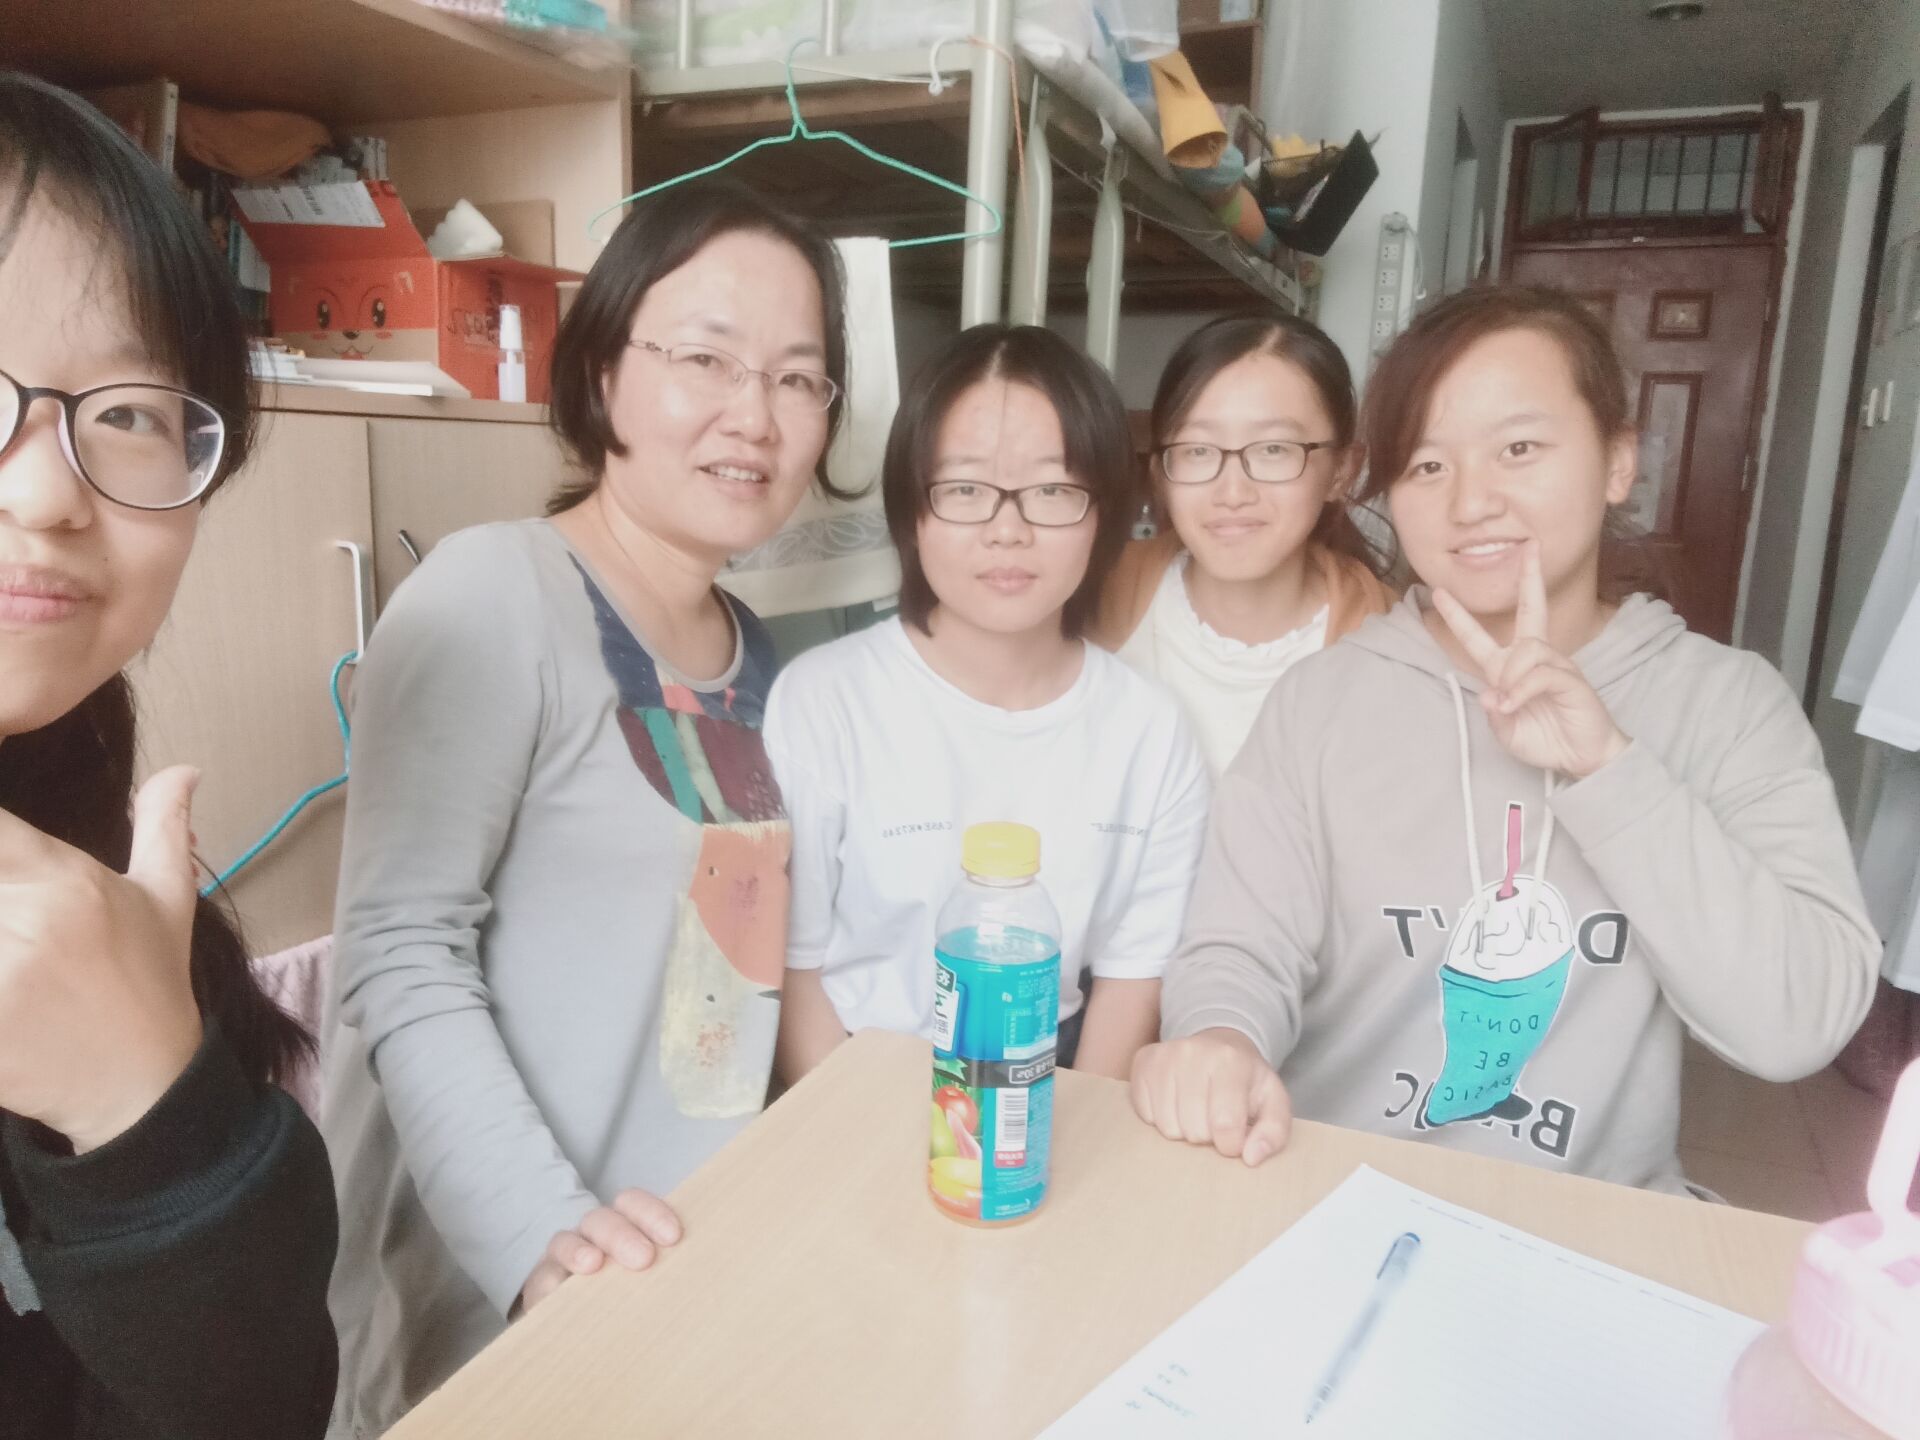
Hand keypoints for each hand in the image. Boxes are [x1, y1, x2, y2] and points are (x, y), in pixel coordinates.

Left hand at [0, 766, 203, 1151]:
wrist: (141, 1088)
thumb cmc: (150, 987)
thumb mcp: (168, 903)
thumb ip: (162, 827)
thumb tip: (183, 770)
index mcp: (68, 879)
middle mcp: (30, 917)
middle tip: (10, 922)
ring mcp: (4, 970)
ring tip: (11, 956)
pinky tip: (5, 1001)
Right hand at [517, 1189, 682, 1314]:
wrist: (578, 1324)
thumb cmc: (629, 1294)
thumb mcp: (651, 1279)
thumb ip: (669, 1273)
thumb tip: (705, 1285)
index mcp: (623, 1226)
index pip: (633, 1204)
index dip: (652, 1213)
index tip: (672, 1237)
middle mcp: (591, 1236)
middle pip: (602, 1220)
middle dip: (622, 1234)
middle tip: (644, 1259)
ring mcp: (561, 1258)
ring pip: (564, 1241)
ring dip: (578, 1249)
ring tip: (592, 1264)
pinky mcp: (539, 1285)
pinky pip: (540, 1278)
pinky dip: (549, 1283)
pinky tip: (557, 1293)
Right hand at [1129, 1028, 1291, 1165]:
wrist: (1219, 1044)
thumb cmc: (1246, 1081)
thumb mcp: (1273, 1102)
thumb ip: (1273, 1133)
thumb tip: (1251, 1158)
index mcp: (1231, 1061)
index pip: (1225, 1124)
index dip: (1231, 1144)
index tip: (1235, 1138)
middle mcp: (1194, 1052)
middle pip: (1194, 1129)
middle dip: (1207, 1136)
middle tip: (1214, 1120)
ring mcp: (1164, 1055)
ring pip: (1168, 1126)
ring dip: (1184, 1130)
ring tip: (1196, 1112)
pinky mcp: (1143, 1061)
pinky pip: (1145, 1114)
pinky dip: (1161, 1118)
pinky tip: (1176, 1103)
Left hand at [1432, 541, 1629, 779]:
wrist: (1581, 757)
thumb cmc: (1545, 740)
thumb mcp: (1507, 733)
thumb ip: (1494, 715)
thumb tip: (1489, 694)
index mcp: (1509, 668)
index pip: (1479, 636)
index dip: (1458, 615)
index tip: (1438, 592)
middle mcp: (1533, 658)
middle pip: (1531, 608)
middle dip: (1529, 577)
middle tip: (1530, 548)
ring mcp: (1555, 665)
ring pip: (1526, 650)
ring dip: (1511, 677)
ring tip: (1509, 703)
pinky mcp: (1572, 679)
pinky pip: (1540, 674)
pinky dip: (1522, 690)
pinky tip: (1514, 704)